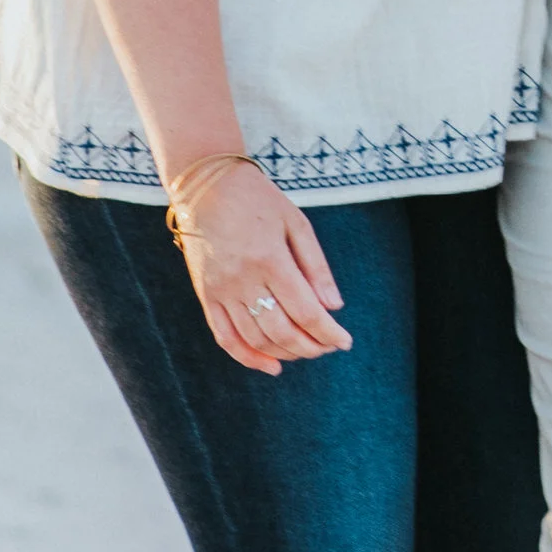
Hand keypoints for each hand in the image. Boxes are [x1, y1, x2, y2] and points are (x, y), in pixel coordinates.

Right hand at [172, 160, 349, 369]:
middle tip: (328, 346)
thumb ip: (316, 267)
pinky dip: (247, 357)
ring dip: (285, 353)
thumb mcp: (297, 223)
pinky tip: (270, 365)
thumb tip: (334, 307)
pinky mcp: (206, 295)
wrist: (206, 185)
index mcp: (271, 259)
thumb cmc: (259, 200)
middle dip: (311, 347)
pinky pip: (225, 337)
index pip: (306, 312)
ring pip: (255, 339)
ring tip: (305, 351)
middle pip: (282, 332)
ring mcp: (220, 290)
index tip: (345, 341)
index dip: (329, 333)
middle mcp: (243, 279)